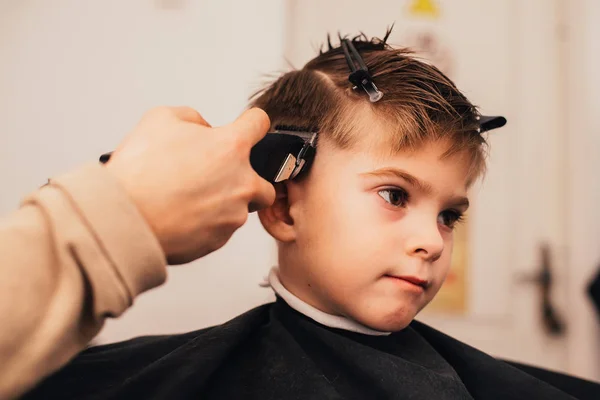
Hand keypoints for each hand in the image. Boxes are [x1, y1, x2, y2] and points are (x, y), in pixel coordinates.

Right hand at [104, 106, 274, 263]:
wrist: (124, 219)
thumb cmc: (139, 171)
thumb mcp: (160, 119)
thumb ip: (192, 118)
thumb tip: (204, 129)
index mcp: (231, 147)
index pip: (259, 124)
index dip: (251, 123)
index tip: (248, 128)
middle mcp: (242, 182)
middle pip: (265, 181)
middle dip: (247, 179)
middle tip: (217, 178)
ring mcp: (233, 215)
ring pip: (241, 208)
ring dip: (224, 203)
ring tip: (189, 199)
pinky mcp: (220, 240)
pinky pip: (221, 229)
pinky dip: (207, 223)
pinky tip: (182, 216)